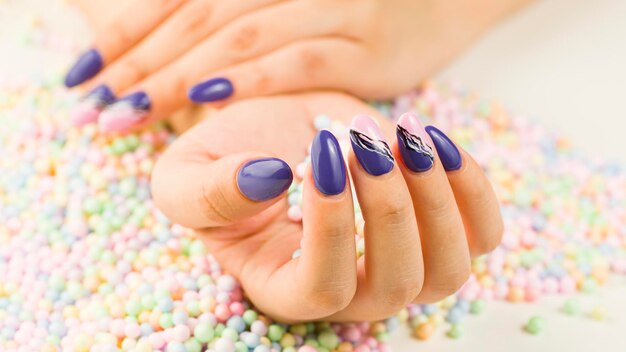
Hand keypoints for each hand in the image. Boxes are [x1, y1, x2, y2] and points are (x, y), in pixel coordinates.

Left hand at [66, 0, 530, 131]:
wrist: (445, 0)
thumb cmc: (357, 8)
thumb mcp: (293, 6)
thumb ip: (238, 22)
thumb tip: (180, 65)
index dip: (127, 31)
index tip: (86, 73)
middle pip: (198, 14)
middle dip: (140, 60)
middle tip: (95, 103)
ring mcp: (330, 6)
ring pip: (239, 35)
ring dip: (178, 76)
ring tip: (128, 113)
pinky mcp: (362, 46)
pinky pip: (297, 61)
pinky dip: (250, 78)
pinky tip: (208, 100)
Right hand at [151, 92, 502, 321]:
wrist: (274, 133)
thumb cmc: (228, 159)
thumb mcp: (188, 173)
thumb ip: (209, 190)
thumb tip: (270, 180)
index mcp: (285, 286)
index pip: (322, 288)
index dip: (331, 229)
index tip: (322, 158)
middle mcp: (350, 291)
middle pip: (396, 285)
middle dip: (389, 209)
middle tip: (364, 142)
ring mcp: (400, 263)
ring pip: (449, 270)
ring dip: (434, 199)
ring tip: (404, 137)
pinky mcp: (434, 228)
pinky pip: (480, 234)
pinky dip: (470, 188)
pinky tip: (434, 142)